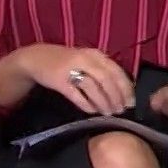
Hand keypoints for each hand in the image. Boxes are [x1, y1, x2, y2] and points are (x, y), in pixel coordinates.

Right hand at [18, 45, 135, 115]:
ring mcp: (71, 69)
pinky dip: (87, 105)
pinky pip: (77, 95)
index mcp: (95, 54)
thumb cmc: (67, 61)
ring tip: (109, 113)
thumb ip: (103, 70)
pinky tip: (92, 112)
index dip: (126, 88)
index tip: (131, 102)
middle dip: (116, 97)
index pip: (116, 71)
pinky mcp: (60, 81)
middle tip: (121, 110)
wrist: (37, 58)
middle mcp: (85, 59)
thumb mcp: (87, 60)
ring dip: (104, 102)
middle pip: (107, 80)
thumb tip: (123, 90)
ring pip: (93, 88)